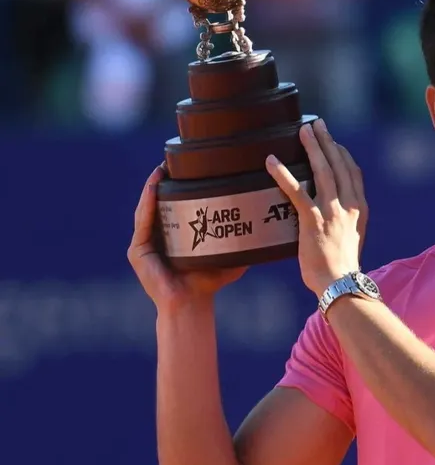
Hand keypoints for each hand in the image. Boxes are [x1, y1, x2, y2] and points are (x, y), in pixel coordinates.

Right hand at [127, 164, 246, 313]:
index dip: (175, 185)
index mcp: (173, 235)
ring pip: (147, 208)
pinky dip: (147, 204)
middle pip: (157, 202)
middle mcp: (156, 236)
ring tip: (161, 168)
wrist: (192, 305)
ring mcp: (144, 243)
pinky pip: (142, 222)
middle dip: (162, 181)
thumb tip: (267, 229)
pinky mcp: (138, 251)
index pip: (173, 204)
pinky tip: (153, 188)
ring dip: (152, 187)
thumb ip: (243, 243)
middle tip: (171, 159)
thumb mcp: (228, 256)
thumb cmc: (209, 283)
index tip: (184, 165)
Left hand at [264, 119, 368, 298]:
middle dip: (327, 140)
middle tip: (316, 124)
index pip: (353, 172)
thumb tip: (330, 212)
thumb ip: (344, 219)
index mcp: (360, 208)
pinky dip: (282, 174)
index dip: (342, 153)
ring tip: (302, 130)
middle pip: (338, 164)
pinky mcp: (313, 219)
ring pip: (322, 170)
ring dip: (312, 147)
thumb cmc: (342, 266)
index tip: (333, 141)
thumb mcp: (352, 237)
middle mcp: (349, 204)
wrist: (340, 283)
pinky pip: (296, 190)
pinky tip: (271, 161)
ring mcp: (332, 210)